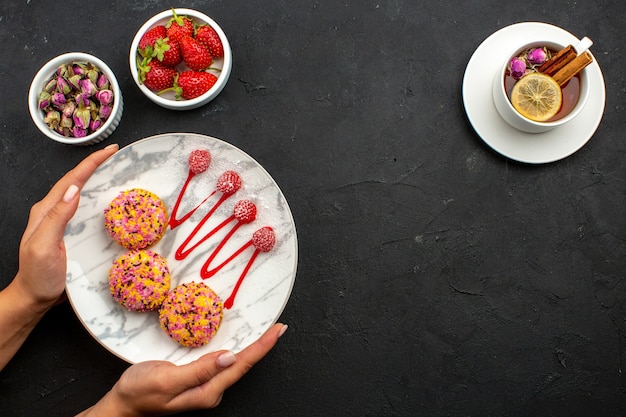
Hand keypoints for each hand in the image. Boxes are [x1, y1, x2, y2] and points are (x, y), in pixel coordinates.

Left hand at [13, 144, 117, 311]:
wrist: (35, 297)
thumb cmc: (38, 276)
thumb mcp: (44, 246)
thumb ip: (56, 218)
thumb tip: (73, 190)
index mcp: (46, 211)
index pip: (71, 180)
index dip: (90, 163)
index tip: (110, 151)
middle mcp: (54, 212)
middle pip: (77, 181)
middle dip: (96, 166)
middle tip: (117, 156)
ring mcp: (63, 222)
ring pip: (82, 193)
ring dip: (99, 180)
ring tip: (117, 171)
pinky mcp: (71, 232)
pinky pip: (87, 209)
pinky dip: (99, 198)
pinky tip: (110, 199)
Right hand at [78, 323, 287, 416]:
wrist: (122, 404)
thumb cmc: (138, 393)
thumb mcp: (166, 379)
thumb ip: (199, 369)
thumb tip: (230, 356)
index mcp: (206, 391)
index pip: (241, 365)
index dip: (261, 347)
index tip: (277, 331)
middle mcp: (210, 390)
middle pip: (242, 364)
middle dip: (261, 346)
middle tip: (278, 328)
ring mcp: (205, 386)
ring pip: (234, 363)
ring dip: (251, 347)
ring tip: (266, 333)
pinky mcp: (198, 379)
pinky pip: (222, 362)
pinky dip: (235, 349)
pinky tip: (239, 342)